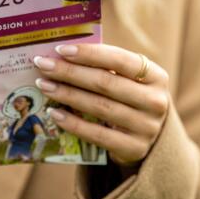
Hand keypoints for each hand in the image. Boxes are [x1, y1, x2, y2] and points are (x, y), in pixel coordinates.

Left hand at [33, 44, 168, 165]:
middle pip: (106, 83)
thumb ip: (105, 66)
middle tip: (43, 65)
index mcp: (155, 76)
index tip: (61, 49)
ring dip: (67, 94)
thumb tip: (63, 53)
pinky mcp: (134, 149)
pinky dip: (73, 123)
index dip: (89, 53)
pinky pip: (97, 135)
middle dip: (70, 72)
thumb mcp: (127, 79)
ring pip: (99, 107)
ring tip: (44, 85)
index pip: (120, 59)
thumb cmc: (130, 97)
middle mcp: (155, 101)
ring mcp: (147, 127)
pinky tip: (54, 112)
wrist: (147, 137)